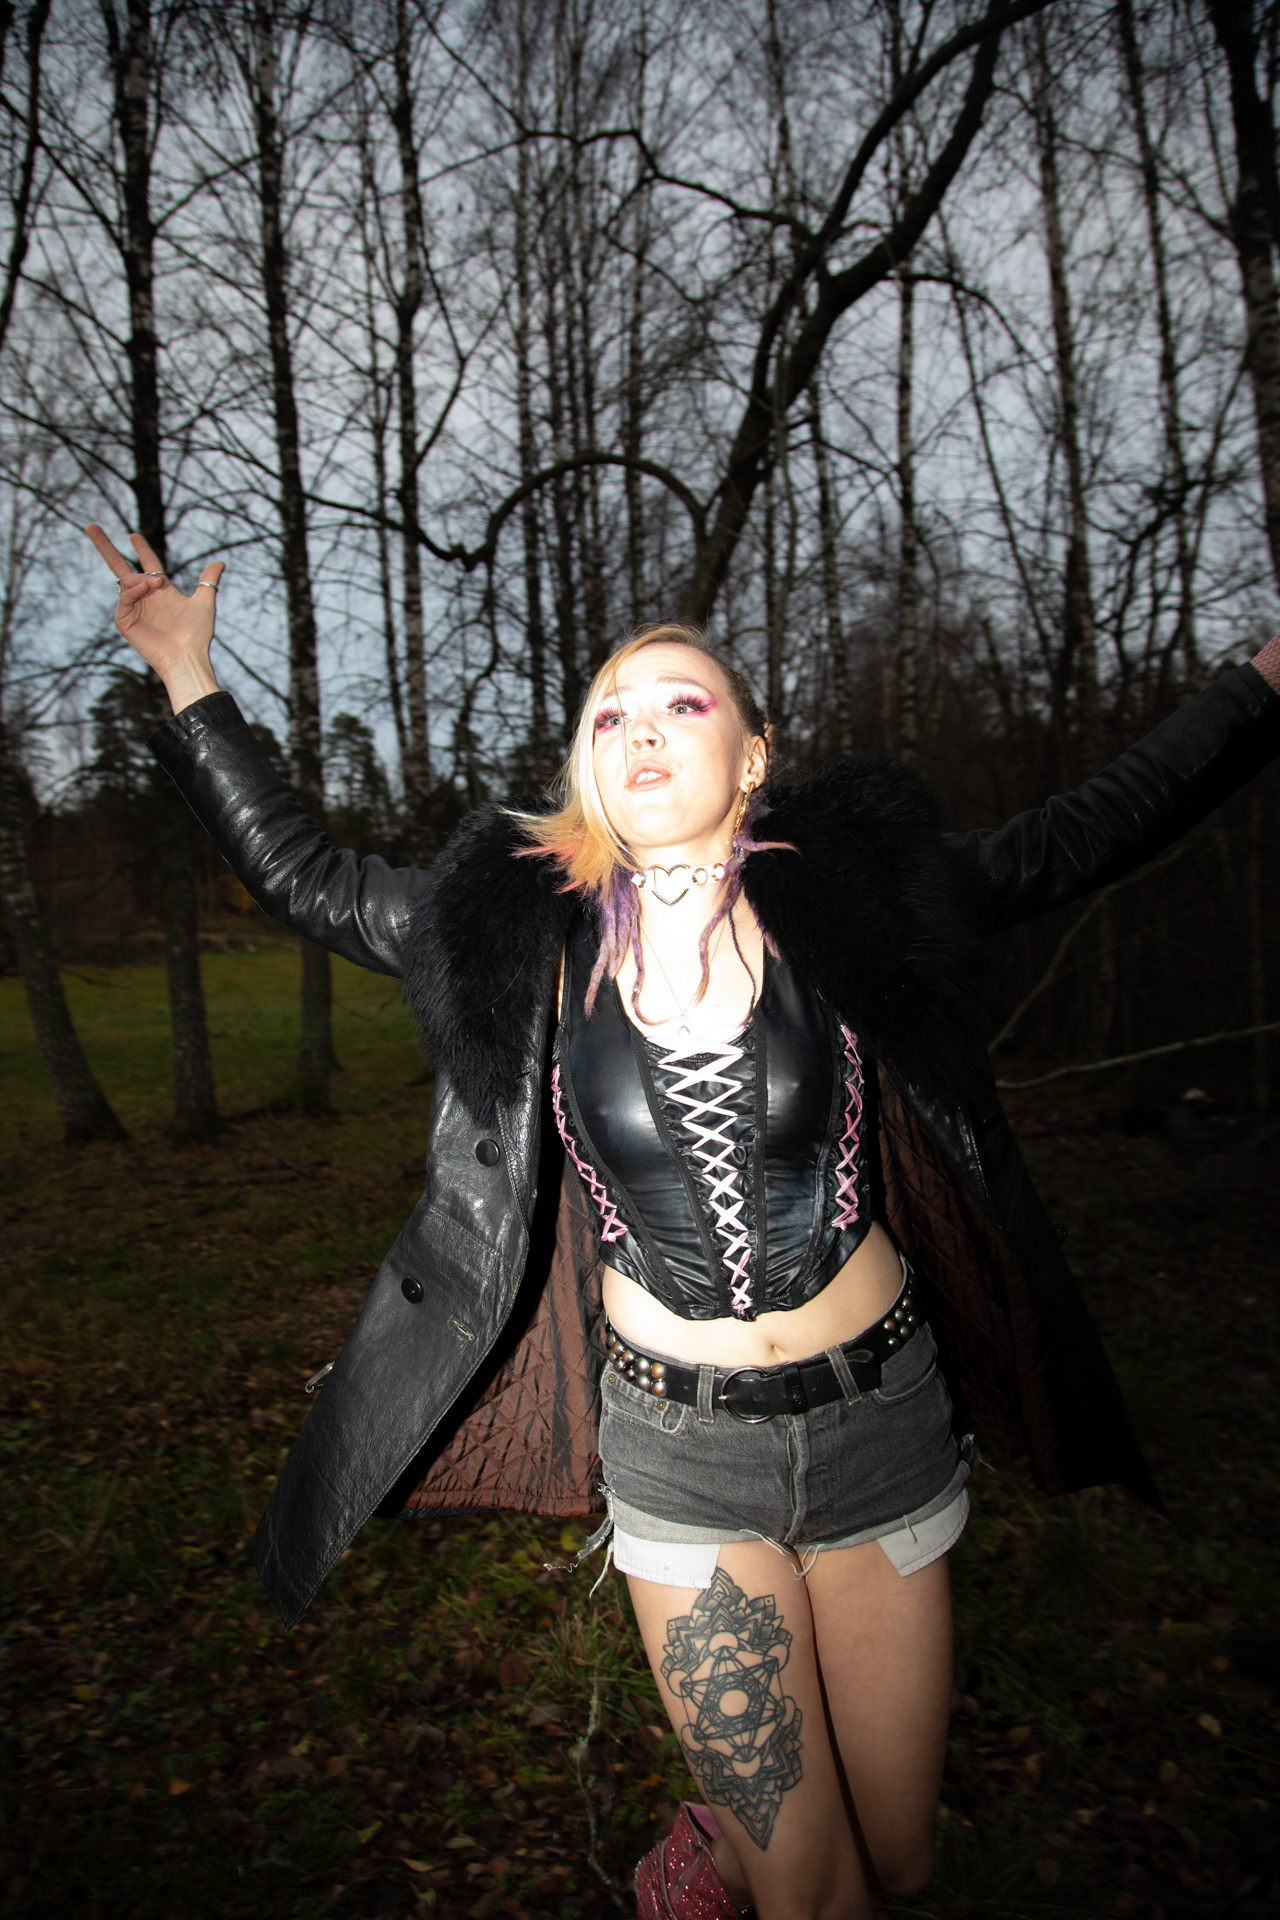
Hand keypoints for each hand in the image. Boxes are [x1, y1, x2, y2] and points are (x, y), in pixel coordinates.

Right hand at [85, 524, 224, 713]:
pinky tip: (145, 589)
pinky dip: (133, 590)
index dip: (142, 549)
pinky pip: (123, 597)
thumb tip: (220, 562)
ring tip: (156, 585)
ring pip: (126, 580)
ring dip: (140, 579)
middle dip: (106, 547)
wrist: (186, 656)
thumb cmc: (196, 634)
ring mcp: (133, 609)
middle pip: (121, 568)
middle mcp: (145, 598)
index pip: (148, 565)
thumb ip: (208, 581)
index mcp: (162, 592)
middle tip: (91, 526)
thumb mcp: (204, 602)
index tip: (133, 536)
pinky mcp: (124, 621)